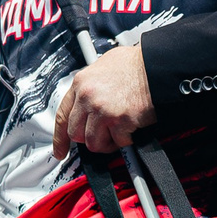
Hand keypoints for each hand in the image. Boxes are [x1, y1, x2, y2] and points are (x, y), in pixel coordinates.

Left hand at [50, 41, 156, 160]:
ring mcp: (102, 110)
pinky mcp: (119, 121)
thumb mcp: (103, 68)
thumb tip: (86, 104)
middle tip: (103, 135)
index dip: (60, 138)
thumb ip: (90, 87)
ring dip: (107, 142)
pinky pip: (117, 143)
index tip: (60, 151)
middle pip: (76, 134)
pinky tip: (131, 128)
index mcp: (81, 83)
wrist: (156, 67)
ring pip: (94, 143)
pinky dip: (126, 140)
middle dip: (89, 138)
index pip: (63, 116)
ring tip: (119, 132)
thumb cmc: (135, 66)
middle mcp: (88, 97)